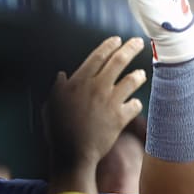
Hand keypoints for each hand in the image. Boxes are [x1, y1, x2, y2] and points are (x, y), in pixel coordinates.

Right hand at [43, 37, 145, 181]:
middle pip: (118, 61)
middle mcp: (97, 88)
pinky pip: (135, 105)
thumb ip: (58, 88)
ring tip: (141, 74)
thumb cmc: (57, 130)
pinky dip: (135, 104)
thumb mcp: (51, 104)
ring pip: (132, 80)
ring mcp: (110, 102)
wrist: (72, 154)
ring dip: (138, 75)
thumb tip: (62, 76)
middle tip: (138, 42)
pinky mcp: (120, 118)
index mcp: (79, 82)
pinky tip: (134, 104)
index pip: (97, 56)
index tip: (117, 39)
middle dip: (130, 48)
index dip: (109, 46)